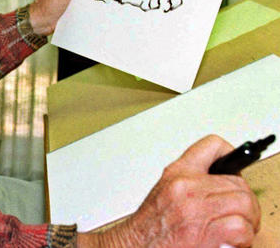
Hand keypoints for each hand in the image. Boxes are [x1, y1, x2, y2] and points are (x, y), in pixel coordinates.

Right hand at [78, 135, 260, 247]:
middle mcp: (185, 187)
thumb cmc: (150, 226)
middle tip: (240, 212)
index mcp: (177, 173)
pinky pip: (240, 227)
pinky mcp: (204, 233)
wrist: (135, 246)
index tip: (236, 171)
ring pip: (244, 203)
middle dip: (245, 200)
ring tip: (238, 227)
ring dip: (247, 220)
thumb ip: (191, 182)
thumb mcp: (165, 191)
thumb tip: (221, 182)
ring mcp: (195, 209)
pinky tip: (232, 239)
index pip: (212, 145)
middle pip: (237, 182)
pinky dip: (243, 236)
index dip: (232, 155)